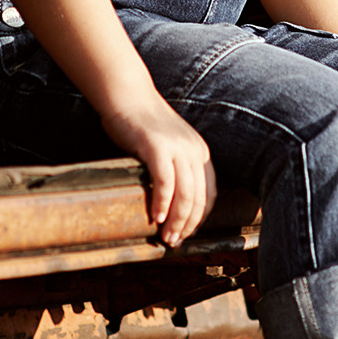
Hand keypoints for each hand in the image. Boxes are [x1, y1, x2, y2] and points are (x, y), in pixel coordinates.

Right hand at [101, 97, 216, 247]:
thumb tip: (171, 202)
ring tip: (166, 236)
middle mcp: (194, 150)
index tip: (186, 234)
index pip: (209, 195)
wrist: (127, 96)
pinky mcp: (157, 147)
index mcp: (200, 152)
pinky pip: (165, 182)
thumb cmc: (141, 124)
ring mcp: (177, 148)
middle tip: (174, 242)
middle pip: (199, 198)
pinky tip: (156, 216)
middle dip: (188, 225)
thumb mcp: (168, 147)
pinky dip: (162, 203)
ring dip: (176, 220)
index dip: (199, 219)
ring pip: (185, 194)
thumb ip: (175, 168)